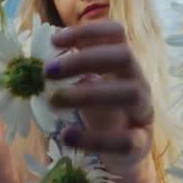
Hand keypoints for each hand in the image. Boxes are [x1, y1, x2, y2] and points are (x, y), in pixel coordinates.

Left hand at [45, 20, 154, 172]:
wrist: (122, 150)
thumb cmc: (100, 111)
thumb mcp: (86, 86)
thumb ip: (69, 71)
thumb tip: (40, 58)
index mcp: (124, 64)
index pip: (116, 33)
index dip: (88, 31)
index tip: (55, 41)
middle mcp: (139, 81)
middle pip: (124, 56)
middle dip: (84, 59)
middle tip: (47, 72)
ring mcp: (143, 112)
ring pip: (129, 93)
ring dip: (88, 94)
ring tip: (53, 102)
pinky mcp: (140, 143)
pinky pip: (125, 139)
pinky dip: (93, 138)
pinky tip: (67, 136)